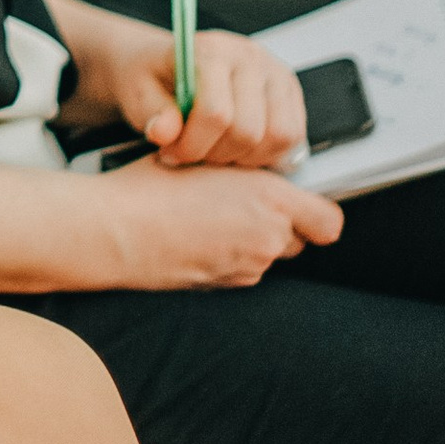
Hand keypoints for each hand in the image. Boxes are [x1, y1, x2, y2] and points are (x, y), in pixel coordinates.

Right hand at [91, 157, 341, 287]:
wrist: (114, 230)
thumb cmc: (150, 188)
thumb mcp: (204, 158)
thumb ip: (245, 170)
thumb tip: (258, 171)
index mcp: (269, 198)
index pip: (329, 221)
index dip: (317, 212)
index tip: (301, 202)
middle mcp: (267, 237)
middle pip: (298, 238)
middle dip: (279, 223)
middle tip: (242, 203)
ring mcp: (248, 266)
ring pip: (269, 253)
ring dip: (252, 239)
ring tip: (211, 218)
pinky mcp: (226, 285)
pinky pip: (244, 268)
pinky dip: (230, 255)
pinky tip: (199, 238)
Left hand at [129, 26, 307, 169]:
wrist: (165, 64)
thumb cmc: (151, 78)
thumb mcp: (137, 92)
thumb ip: (152, 112)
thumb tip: (165, 133)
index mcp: (211, 49)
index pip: (216, 113)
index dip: (192, 145)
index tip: (170, 153)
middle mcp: (250, 56)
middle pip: (248, 130)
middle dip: (215, 155)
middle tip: (190, 154)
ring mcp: (275, 72)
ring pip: (277, 137)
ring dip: (243, 158)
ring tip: (212, 151)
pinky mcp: (290, 92)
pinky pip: (292, 138)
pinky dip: (264, 154)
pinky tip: (234, 149)